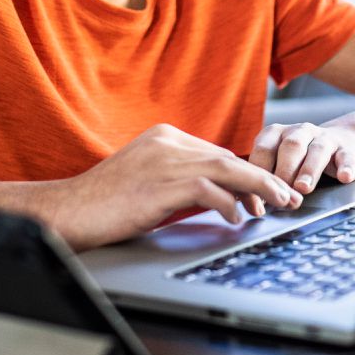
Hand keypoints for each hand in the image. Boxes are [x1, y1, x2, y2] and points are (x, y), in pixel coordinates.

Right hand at [37, 124, 301, 248]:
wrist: (69, 211)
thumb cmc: (105, 204)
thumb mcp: (149, 182)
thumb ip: (181, 181)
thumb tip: (221, 197)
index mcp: (165, 136)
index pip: (217, 152)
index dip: (246, 173)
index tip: (265, 191)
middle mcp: (169, 141)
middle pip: (228, 157)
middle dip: (261, 179)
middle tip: (285, 197)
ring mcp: (166, 160)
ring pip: (228, 169)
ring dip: (259, 188)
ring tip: (279, 204)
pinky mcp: (163, 183)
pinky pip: (210, 190)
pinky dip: (229, 204)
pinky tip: (237, 219)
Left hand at [248, 118, 354, 195]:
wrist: (344, 144)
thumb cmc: (301, 159)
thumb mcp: (279, 162)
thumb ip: (265, 177)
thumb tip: (245, 203)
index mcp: (277, 134)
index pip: (264, 149)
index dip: (259, 173)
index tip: (255, 198)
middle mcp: (300, 131)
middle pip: (290, 146)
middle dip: (283, 170)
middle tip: (279, 194)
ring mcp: (325, 138)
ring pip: (317, 150)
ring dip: (309, 170)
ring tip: (303, 188)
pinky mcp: (347, 149)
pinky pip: (347, 156)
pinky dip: (345, 167)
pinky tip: (344, 177)